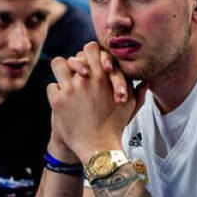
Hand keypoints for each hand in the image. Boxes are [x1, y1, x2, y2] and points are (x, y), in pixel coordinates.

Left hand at [48, 42, 142, 158]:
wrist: (97, 148)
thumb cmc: (114, 126)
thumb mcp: (129, 107)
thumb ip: (137, 91)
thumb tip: (145, 81)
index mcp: (103, 76)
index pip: (90, 48)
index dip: (88, 53)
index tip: (89, 64)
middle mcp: (86, 79)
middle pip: (73, 55)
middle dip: (73, 62)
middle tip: (74, 72)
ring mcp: (70, 89)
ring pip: (58, 65)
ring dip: (60, 72)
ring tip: (63, 81)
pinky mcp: (57, 101)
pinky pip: (51, 86)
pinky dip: (55, 93)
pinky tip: (61, 101)